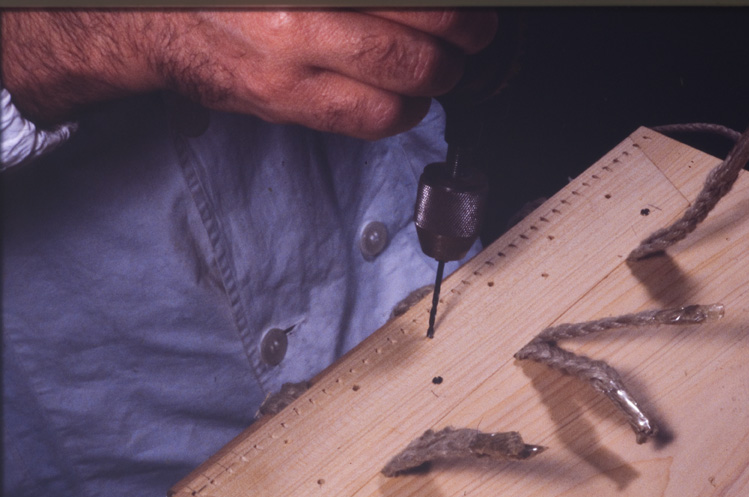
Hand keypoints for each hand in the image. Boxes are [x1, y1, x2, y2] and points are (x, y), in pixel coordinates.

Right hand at [1, 9, 497, 138]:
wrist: (160, 19)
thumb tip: (421, 9)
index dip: (456, 8)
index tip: (472, 11)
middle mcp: (303, 14)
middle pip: (423, 31)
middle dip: (465, 35)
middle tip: (475, 32)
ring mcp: (295, 61)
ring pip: (406, 83)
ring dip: (443, 78)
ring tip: (446, 66)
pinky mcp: (288, 104)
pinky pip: (373, 121)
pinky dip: (408, 112)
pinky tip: (411, 98)